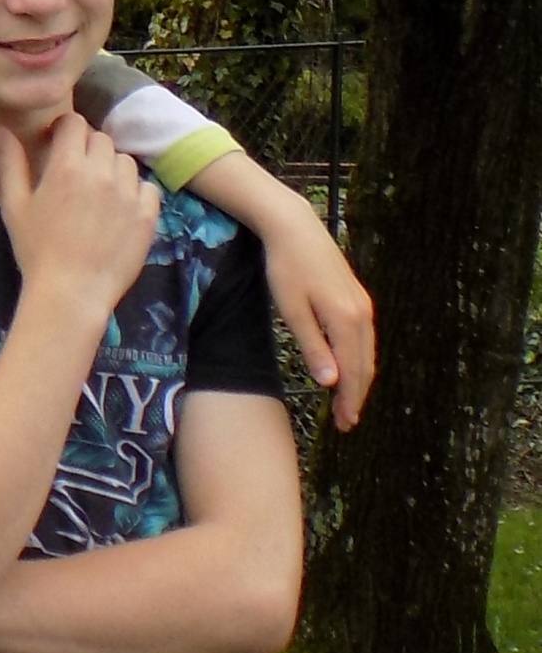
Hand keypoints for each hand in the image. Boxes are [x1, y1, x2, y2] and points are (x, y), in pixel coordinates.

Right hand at [0, 114, 160, 324]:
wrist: (71, 295)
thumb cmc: (36, 252)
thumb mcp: (15, 206)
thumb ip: (10, 163)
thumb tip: (0, 129)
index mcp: (67, 166)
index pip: (75, 123)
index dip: (65, 130)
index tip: (57, 146)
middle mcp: (102, 173)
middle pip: (101, 140)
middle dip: (87, 149)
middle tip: (76, 174)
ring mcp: (128, 194)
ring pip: (125, 161)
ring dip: (112, 168)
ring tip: (98, 193)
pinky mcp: (147, 215)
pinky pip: (147, 187)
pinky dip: (135, 192)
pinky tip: (120, 210)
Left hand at [265, 203, 374, 431]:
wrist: (295, 228)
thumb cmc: (286, 269)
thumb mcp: (293, 312)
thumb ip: (313, 347)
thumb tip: (331, 383)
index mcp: (346, 320)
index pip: (352, 372)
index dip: (349, 401)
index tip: (344, 424)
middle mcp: (362, 313)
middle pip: (365, 365)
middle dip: (357, 396)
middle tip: (346, 423)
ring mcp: (363, 304)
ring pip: (368, 352)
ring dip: (360, 380)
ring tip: (348, 403)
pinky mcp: (358, 298)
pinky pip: (365, 338)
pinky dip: (360, 360)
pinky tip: (350, 369)